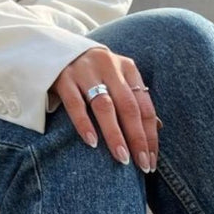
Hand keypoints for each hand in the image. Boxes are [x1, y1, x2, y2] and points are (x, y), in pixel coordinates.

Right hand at [49, 45, 158, 171]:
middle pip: (128, 107)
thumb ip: (134, 101)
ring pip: (105, 106)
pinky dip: (84, 124)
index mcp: (128, 69)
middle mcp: (109, 67)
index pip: (144, 107)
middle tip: (142, 165)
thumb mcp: (118, 81)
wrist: (56, 48)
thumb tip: (158, 128)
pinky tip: (92, 142)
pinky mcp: (63, 77)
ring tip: (122, 158)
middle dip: (138, 139)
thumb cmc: (95, 74)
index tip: (152, 161)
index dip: (150, 136)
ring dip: (115, 135)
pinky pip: (75, 104)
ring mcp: (85, 71)